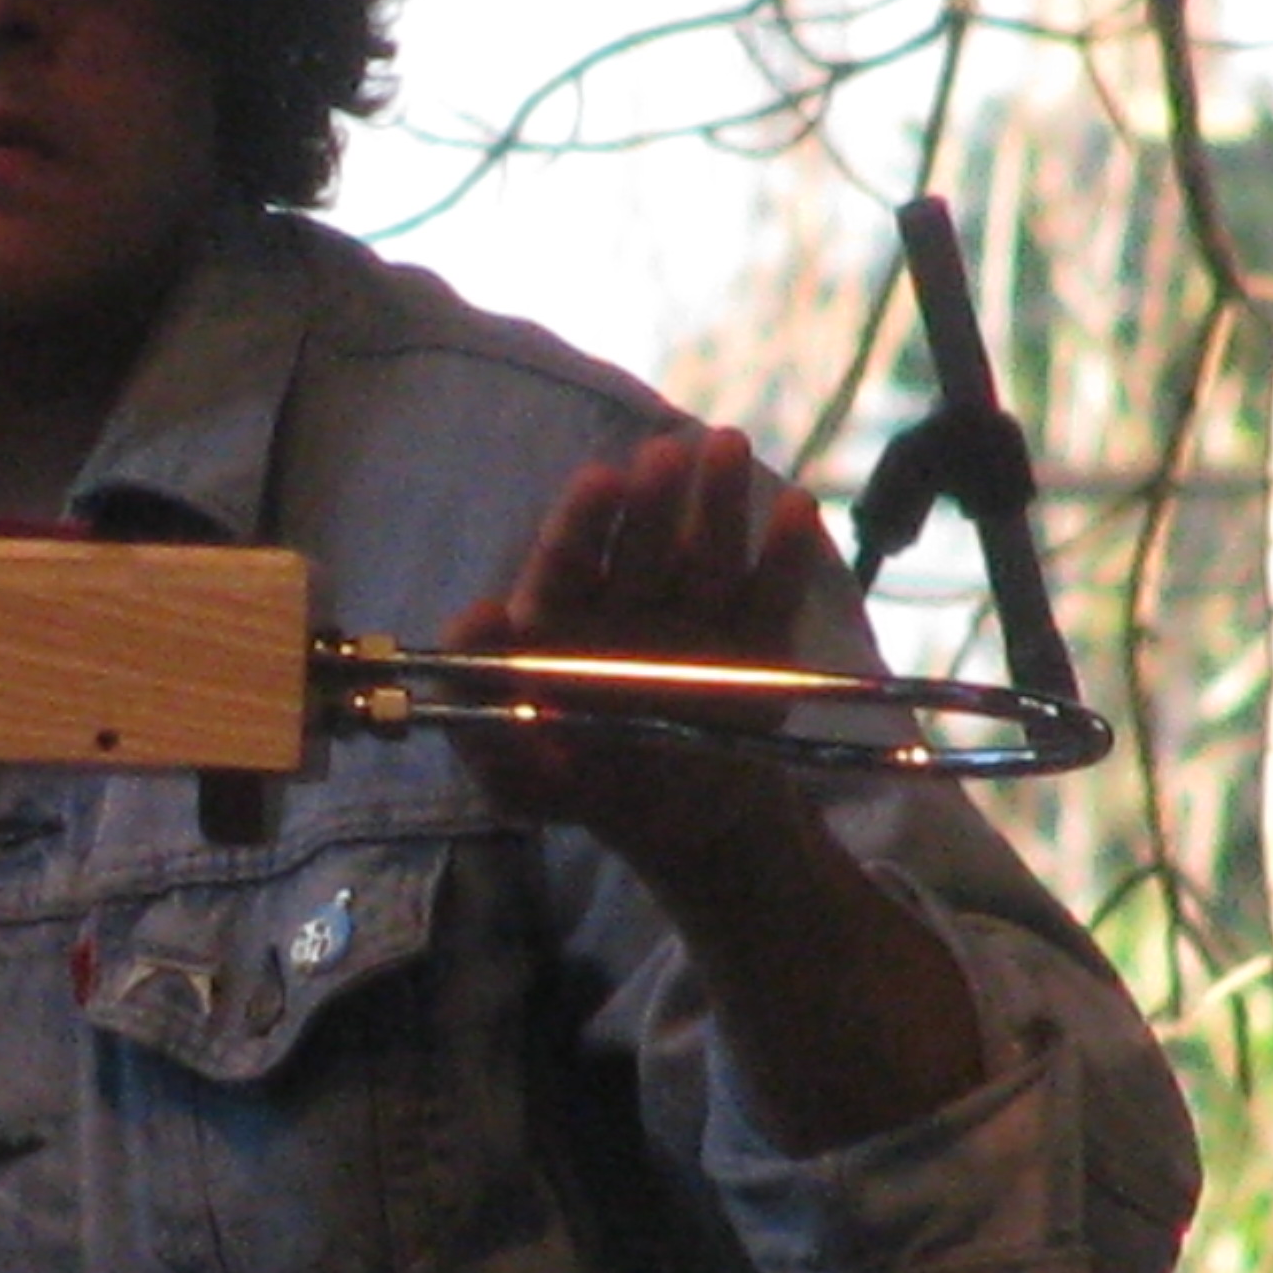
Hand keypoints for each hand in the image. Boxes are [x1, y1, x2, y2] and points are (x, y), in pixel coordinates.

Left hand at [441, 425, 834, 876]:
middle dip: (653, 500)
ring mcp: (695, 617)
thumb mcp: (516, 778)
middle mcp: (630, 604)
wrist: (679, 825)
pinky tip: (797, 508)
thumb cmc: (578, 788)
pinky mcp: (755, 641)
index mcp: (566, 622)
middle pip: (640, 547)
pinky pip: (770, 597)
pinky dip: (785, 555)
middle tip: (667, 454)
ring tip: (727, 447)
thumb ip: (481, 717)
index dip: (583, 520)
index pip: (568, 562)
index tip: (601, 480)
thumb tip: (475, 619)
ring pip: (705, 554)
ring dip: (718, 502)